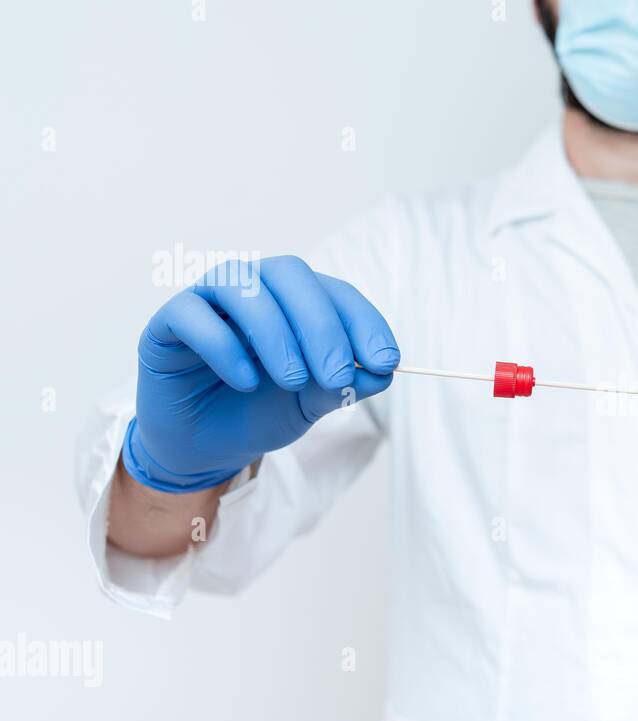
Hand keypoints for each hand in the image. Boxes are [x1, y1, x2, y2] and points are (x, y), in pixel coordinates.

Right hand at [124, 255, 399, 492]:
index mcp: (295, 300)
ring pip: (242, 287)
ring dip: (276, 334)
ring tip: (294, 382)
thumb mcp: (311, 403)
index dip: (364, 322)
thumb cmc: (260, 411)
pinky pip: (192, 314)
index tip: (385, 361)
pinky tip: (246, 382)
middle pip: (290, 275)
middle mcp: (254, 287)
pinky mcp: (168, 322)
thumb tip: (379, 372)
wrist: (206, 445)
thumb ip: (341, 385)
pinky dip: (224, 346)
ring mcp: (209, 299)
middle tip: (337, 376)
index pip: (335, 292)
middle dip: (321, 326)